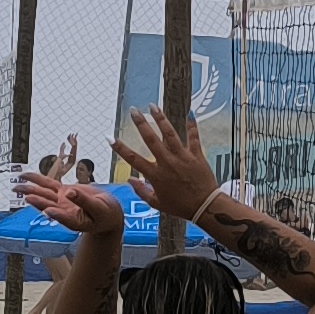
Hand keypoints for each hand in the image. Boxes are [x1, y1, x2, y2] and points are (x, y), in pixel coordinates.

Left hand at [19, 172, 125, 240]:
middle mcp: (64, 212)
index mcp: (75, 221)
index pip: (64, 218)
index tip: (48, 211)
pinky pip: (47, 184)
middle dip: (35, 199)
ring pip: (44, 194)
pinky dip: (37, 179)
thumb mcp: (99, 208)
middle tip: (24, 195)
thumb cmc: (105, 214)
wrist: (107, 212)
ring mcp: (61, 202)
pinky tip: (25, 176)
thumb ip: (84, 201)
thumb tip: (70, 191)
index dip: (56, 215)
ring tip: (16, 186)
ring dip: (30, 190)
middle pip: (48, 205)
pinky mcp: (62, 192)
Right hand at [127, 107, 217, 228]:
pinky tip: (190, 113)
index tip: (110, 138)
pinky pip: (194, 137)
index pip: (133, 159)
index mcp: (156, 175)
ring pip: (170, 134)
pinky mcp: (196, 155)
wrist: (204, 207)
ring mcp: (182, 157)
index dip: (120, 148)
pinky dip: (192, 125)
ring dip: (161, 119)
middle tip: (134, 111)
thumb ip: (141, 191)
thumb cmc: (181, 206)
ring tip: (153, 106)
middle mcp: (167, 163)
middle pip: (151, 140)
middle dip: (141, 123)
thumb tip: (129, 180)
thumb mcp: (157, 203)